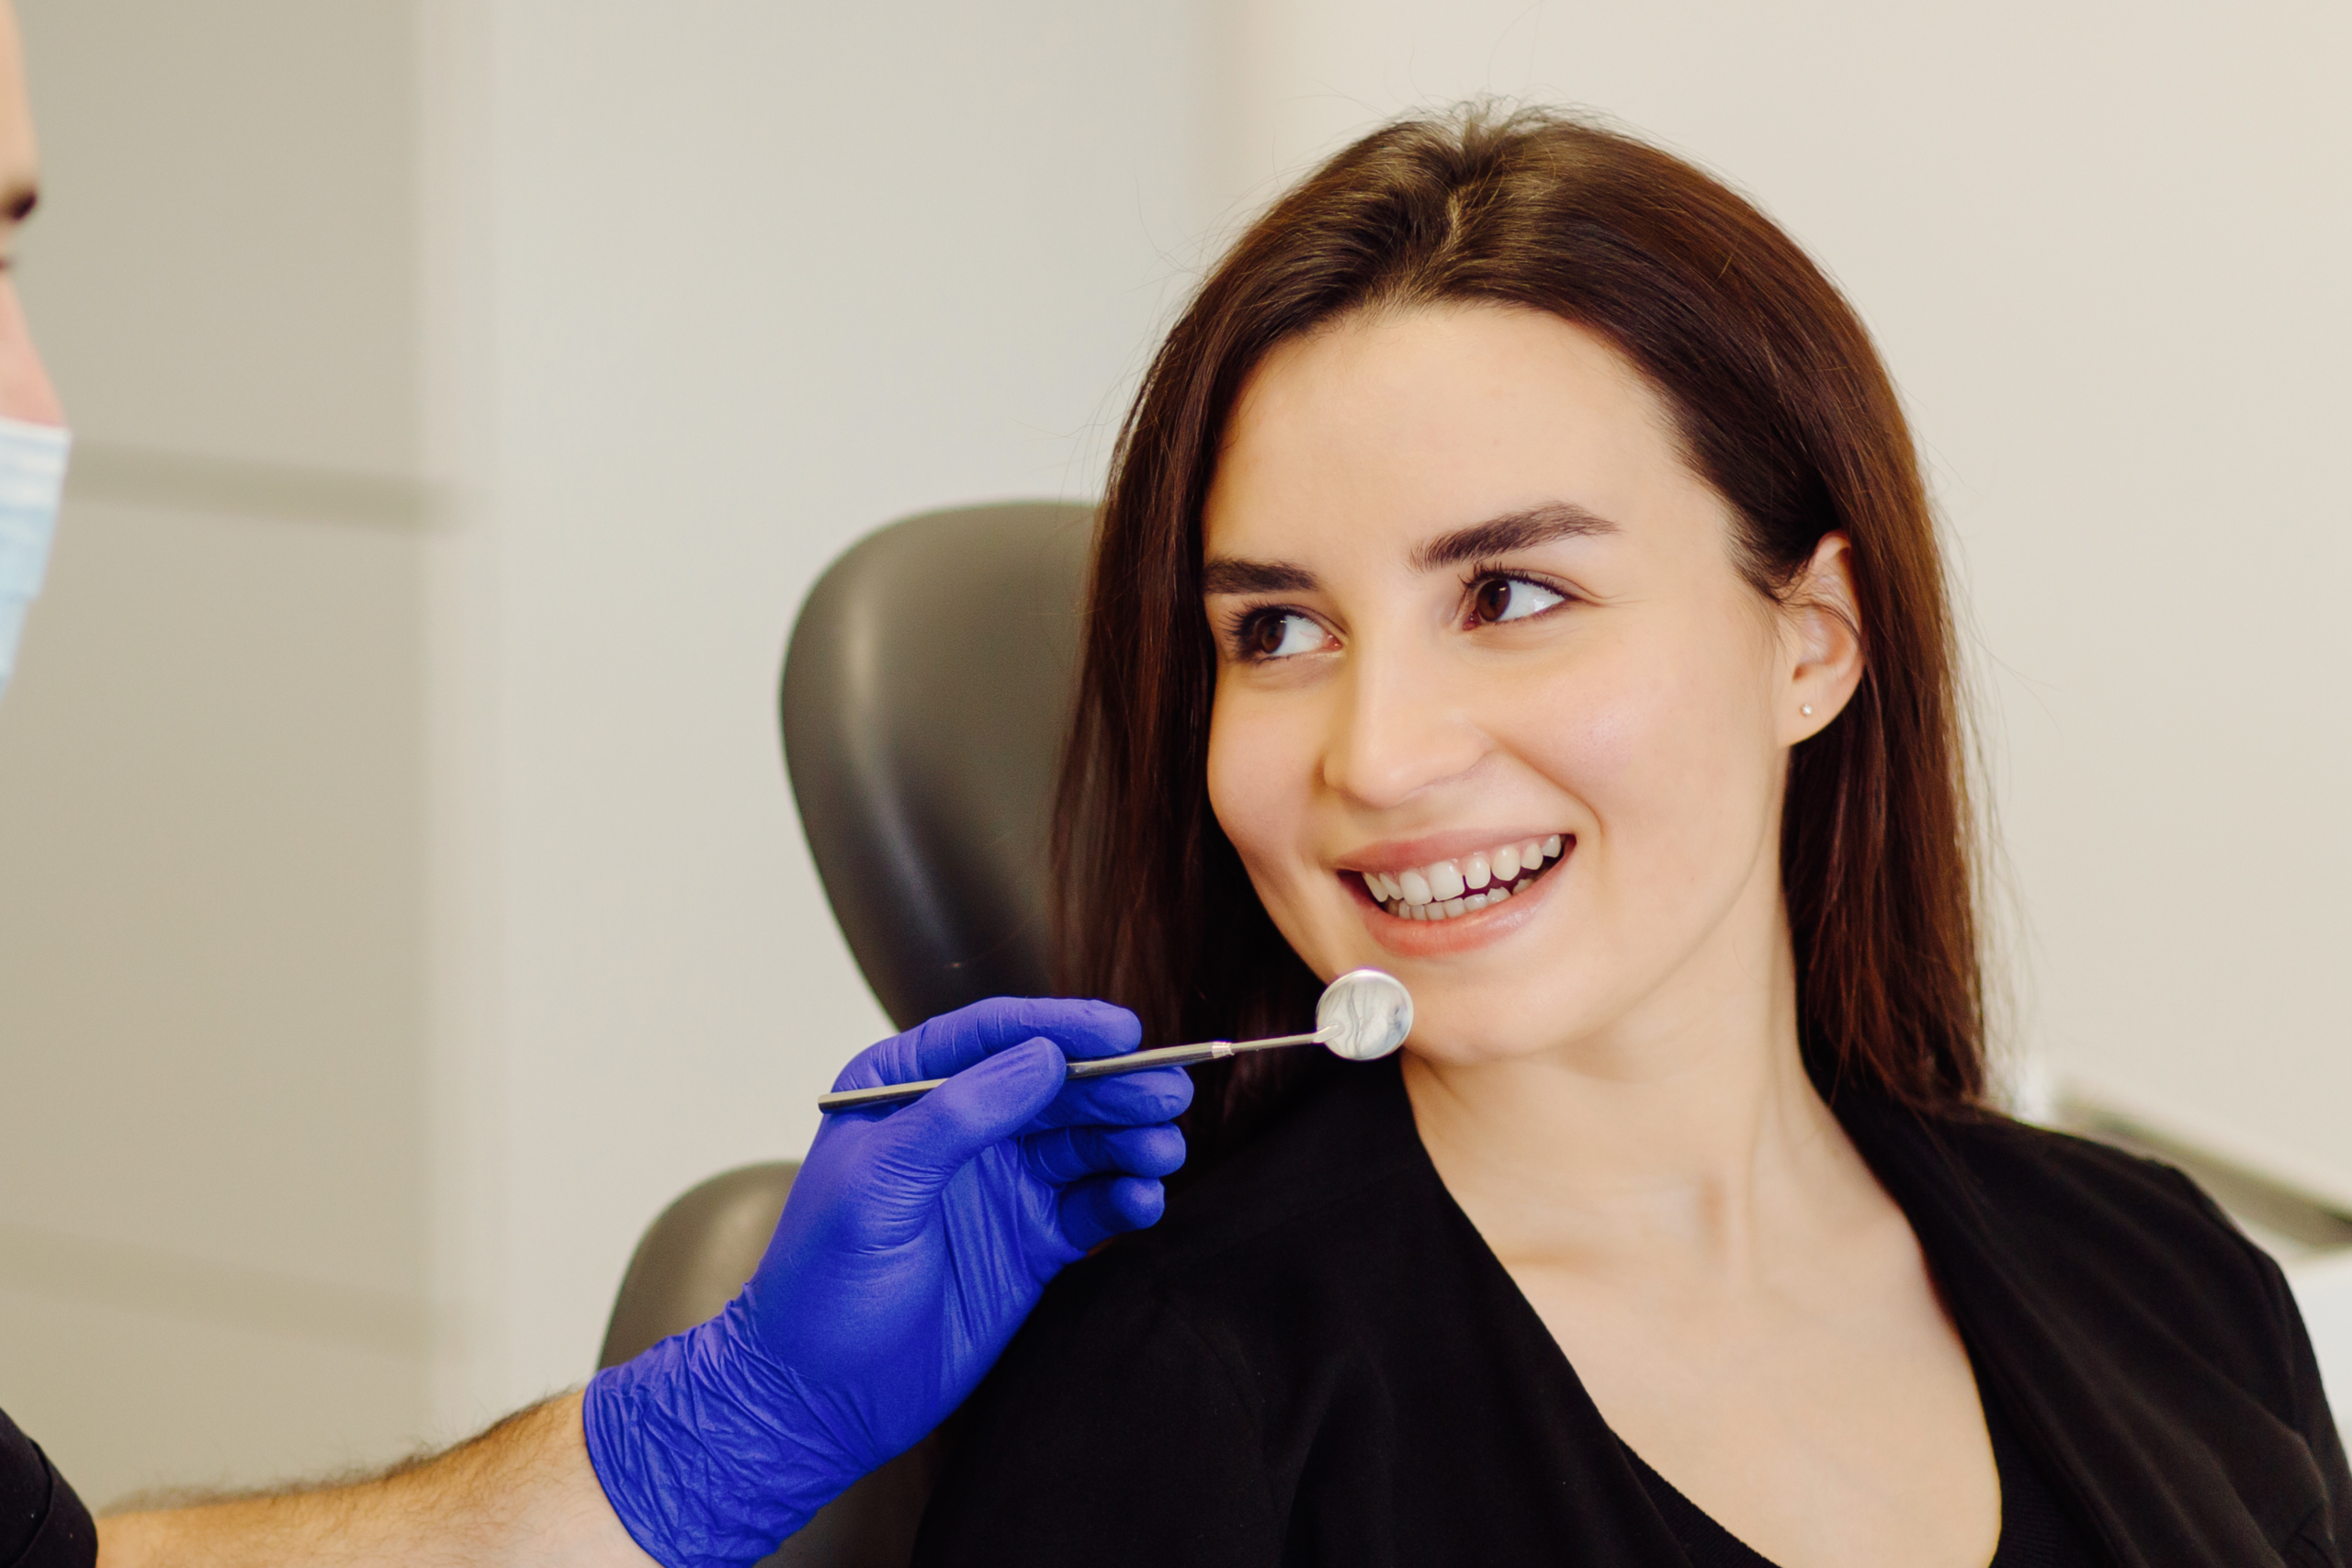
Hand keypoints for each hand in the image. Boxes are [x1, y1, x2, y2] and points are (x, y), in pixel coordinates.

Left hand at [582, 998, 1191, 1567]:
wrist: (819, 1399)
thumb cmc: (821, 1286)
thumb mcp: (878, 1186)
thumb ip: (959, 1115)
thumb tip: (1043, 1057)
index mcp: (906, 1090)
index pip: (995, 1036)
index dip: (1063, 1027)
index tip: (1123, 1034)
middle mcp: (961, 1127)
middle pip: (1055, 1085)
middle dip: (1115, 1087)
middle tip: (1168, 1095)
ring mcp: (1000, 1185)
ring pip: (1084, 1142)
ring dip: (1129, 1140)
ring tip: (1162, 1151)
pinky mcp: (1031, 1242)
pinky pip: (1092, 1205)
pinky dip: (1123, 1197)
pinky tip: (1141, 1200)